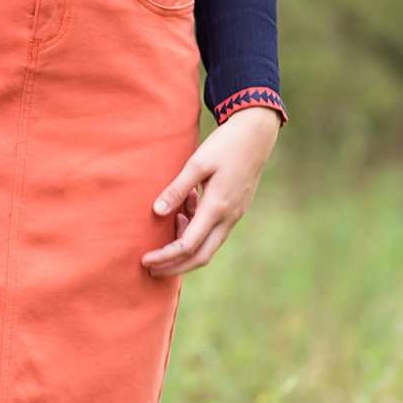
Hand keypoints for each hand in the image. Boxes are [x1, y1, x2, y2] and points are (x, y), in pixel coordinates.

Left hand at [141, 106, 280, 276]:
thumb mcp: (197, 162)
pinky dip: (195, 232)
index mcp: (217, 207)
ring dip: (185, 250)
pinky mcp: (235, 210)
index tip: (145, 260)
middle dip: (175, 266)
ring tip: (162, 237)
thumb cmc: (225, 144)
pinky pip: (214, 232)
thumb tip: (156, 212)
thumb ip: (177, 189)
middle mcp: (228, 217)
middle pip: (201, 257)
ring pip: (208, 247)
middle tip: (150, 269)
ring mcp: (234, 215)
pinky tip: (183, 214)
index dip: (165, 257)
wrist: (257, 134)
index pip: (188, 245)